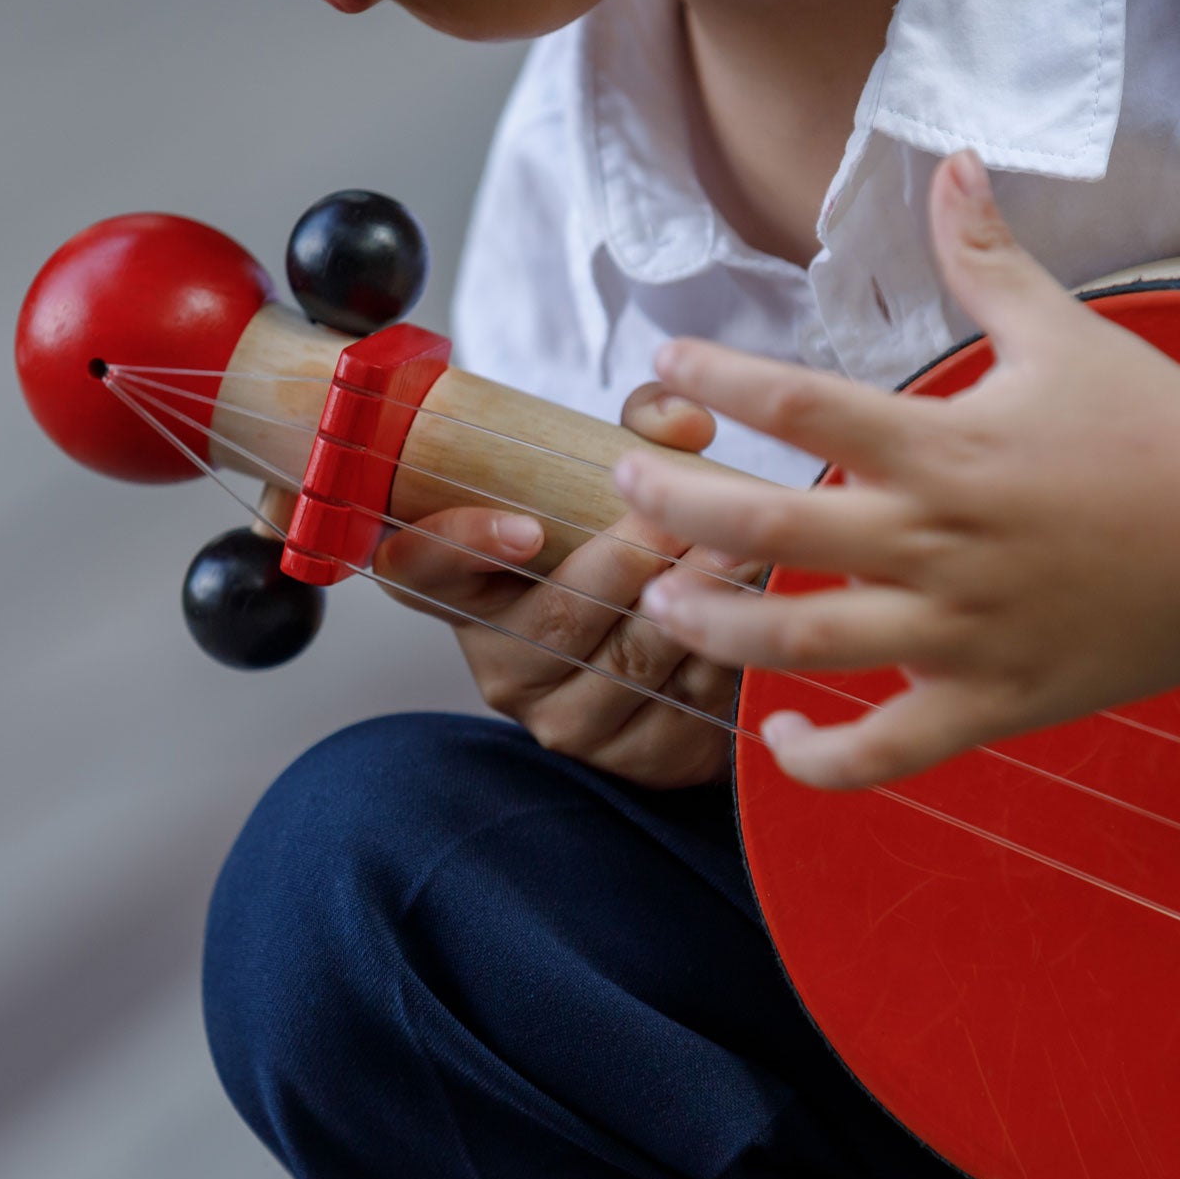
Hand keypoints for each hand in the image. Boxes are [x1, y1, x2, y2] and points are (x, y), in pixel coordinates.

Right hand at [375, 385, 758, 789]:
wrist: (685, 660)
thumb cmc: (632, 556)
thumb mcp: (622, 486)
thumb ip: (642, 435)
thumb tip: (682, 420)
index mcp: (470, 592)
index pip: (419, 571)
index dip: (458, 547)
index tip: (527, 526)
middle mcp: (504, 665)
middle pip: (555, 618)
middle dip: (626, 563)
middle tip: (685, 516)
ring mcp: (568, 719)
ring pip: (629, 661)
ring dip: (690, 603)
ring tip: (741, 555)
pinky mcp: (636, 758)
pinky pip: (683, 702)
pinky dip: (725, 650)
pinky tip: (760, 613)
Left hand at [614, 150, 1179, 791]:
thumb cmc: (1164, 431)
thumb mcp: (1070, 329)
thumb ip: (987, 255)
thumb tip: (950, 157)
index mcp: (946, 445)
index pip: (799, 402)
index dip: (716, 377)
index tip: (665, 363)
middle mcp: (938, 543)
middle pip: (765, 526)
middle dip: (675, 504)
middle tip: (626, 487)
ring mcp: (961, 634)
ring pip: (799, 641)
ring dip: (712, 624)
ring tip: (662, 599)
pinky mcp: (991, 703)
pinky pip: (885, 751)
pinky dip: (821, 758)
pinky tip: (777, 737)